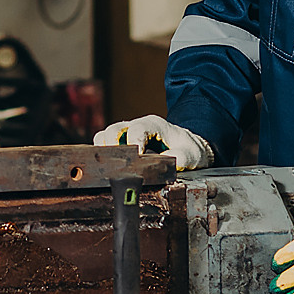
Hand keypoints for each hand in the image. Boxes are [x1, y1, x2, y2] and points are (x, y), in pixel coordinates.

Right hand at [93, 116, 213, 169]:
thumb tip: (170, 161)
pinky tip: (108, 168)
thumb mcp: (190, 155)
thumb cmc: (188, 150)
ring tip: (108, 167)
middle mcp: (137, 126)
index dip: (133, 142)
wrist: (188, 149)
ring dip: (105, 150)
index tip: (135, 157)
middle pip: (115, 129)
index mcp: (154, 124)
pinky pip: (105, 144)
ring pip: (106, 136)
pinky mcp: (122, 143)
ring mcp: (127, 133)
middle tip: (116, 163)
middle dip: (112, 146)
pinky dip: (103, 154)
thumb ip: (181, 157)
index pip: (137, 129)